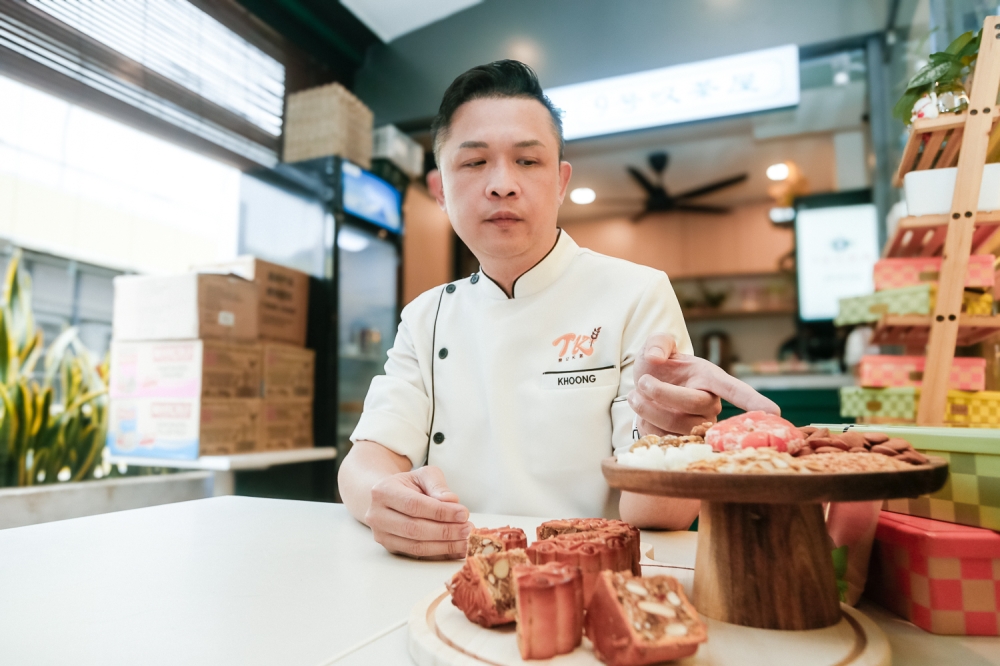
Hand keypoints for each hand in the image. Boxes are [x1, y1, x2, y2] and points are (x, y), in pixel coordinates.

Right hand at [365, 465, 472, 559]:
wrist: (389, 497)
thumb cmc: (410, 484)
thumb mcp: (424, 475)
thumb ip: (438, 485)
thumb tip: (452, 501)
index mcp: (383, 492)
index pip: (414, 505)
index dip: (441, 512)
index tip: (464, 513)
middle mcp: (377, 516)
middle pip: (414, 528)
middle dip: (445, 531)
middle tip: (467, 529)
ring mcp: (382, 535)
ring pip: (416, 546)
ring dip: (445, 546)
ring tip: (466, 541)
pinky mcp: (391, 549)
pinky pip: (418, 554)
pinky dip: (440, 554)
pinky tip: (457, 549)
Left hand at [628, 333, 779, 435]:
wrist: (644, 386)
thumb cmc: (658, 365)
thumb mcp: (657, 345)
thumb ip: (658, 342)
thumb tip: (656, 358)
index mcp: (711, 378)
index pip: (736, 389)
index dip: (753, 400)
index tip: (773, 412)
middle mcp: (710, 403)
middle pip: (695, 405)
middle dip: (663, 393)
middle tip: (642, 381)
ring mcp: (697, 425)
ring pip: (676, 425)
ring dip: (648, 409)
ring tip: (636, 394)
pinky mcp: (680, 440)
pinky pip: (661, 436)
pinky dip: (644, 422)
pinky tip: (643, 411)